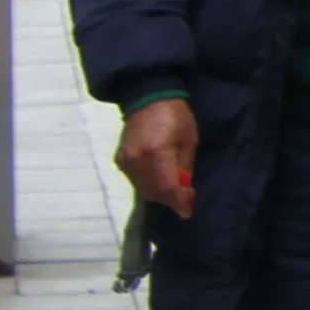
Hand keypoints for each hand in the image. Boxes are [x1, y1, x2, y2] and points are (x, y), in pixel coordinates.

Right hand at [115, 97, 194, 218]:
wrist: (148, 98)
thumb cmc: (176, 117)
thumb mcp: (189, 141)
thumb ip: (185, 168)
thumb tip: (185, 191)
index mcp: (157, 151)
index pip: (165, 186)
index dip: (177, 200)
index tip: (188, 210)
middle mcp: (136, 159)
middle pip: (153, 192)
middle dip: (170, 200)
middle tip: (186, 198)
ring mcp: (125, 160)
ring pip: (143, 190)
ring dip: (160, 195)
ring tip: (176, 189)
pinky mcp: (119, 160)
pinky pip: (136, 181)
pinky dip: (149, 186)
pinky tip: (161, 181)